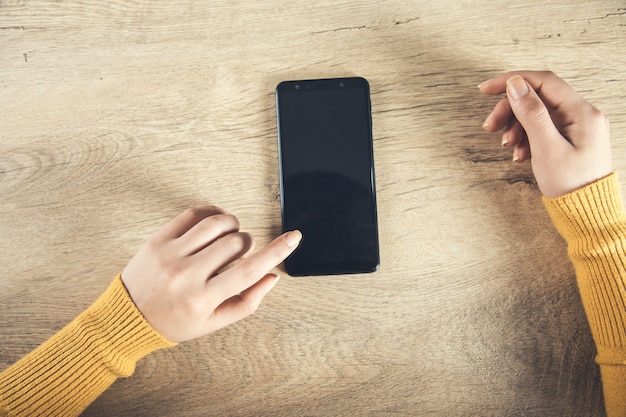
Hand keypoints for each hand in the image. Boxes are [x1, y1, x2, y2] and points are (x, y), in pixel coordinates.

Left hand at [121, 206, 301, 341]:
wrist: (128, 317)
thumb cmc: (174, 321)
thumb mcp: (214, 322)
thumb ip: (247, 300)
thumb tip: (272, 276)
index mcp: (203, 299)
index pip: (249, 271)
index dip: (277, 252)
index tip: (294, 237)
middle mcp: (187, 275)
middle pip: (236, 243)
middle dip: (246, 243)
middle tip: (240, 251)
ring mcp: (170, 255)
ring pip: (217, 224)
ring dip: (232, 225)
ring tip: (229, 235)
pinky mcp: (158, 239)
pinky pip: (193, 214)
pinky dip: (212, 214)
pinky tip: (214, 224)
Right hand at [479, 70, 611, 197]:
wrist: (586, 214)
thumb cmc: (571, 185)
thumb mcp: (547, 148)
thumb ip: (532, 114)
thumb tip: (516, 85)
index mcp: (582, 112)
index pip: (543, 82)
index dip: (512, 81)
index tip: (486, 89)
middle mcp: (581, 114)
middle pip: (537, 98)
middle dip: (510, 110)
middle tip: (490, 126)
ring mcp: (576, 126)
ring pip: (536, 113)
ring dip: (515, 126)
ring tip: (508, 147)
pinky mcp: (568, 138)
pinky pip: (541, 128)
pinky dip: (525, 137)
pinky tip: (519, 154)